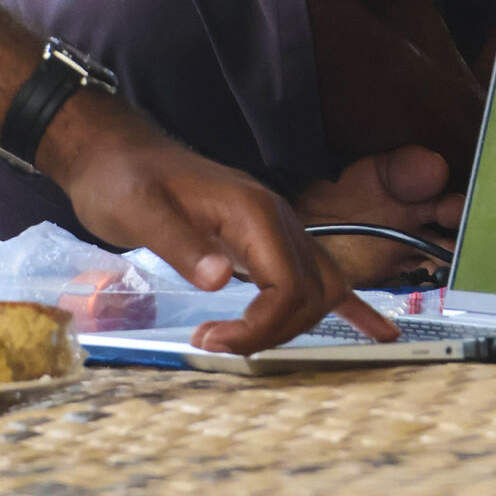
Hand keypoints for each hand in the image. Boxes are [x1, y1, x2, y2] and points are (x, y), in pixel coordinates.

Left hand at [48, 96, 397, 354]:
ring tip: (249, 342)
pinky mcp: (264, 237)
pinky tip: (377, 331)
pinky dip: (349, 303)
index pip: (289, 285)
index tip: (214, 340)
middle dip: (273, 331)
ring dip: (294, 322)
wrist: (118, 153)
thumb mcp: (141, 212)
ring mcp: (275, 226)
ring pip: (318, 286)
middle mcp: (275, 217)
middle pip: (310, 292)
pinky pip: (316, 270)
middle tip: (218, 343)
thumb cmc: (124, 179)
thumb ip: (182, 244)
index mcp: (252, 211)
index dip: (261, 326)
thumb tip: (220, 280)